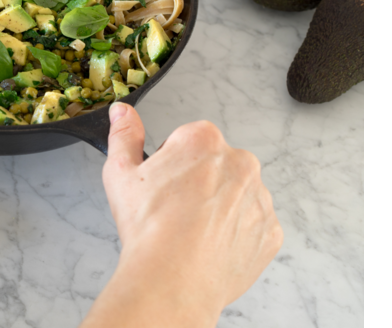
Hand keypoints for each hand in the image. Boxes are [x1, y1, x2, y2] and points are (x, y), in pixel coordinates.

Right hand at [81, 105, 283, 327]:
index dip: (171, 165)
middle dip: (199, 183)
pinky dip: (236, 235)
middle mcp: (240, 163)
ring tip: (192, 233)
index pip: (188, 142)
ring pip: (237, 196)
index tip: (163, 186)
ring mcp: (260, 198)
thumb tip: (122, 112)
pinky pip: (253, 226)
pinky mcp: (271, 231)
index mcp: (204, 140)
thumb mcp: (120, 173)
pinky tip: (210, 246)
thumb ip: (123, 135)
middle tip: (174, 211)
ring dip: (219, 208)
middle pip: (217, 166)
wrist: (172, 279)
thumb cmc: (148, 228)